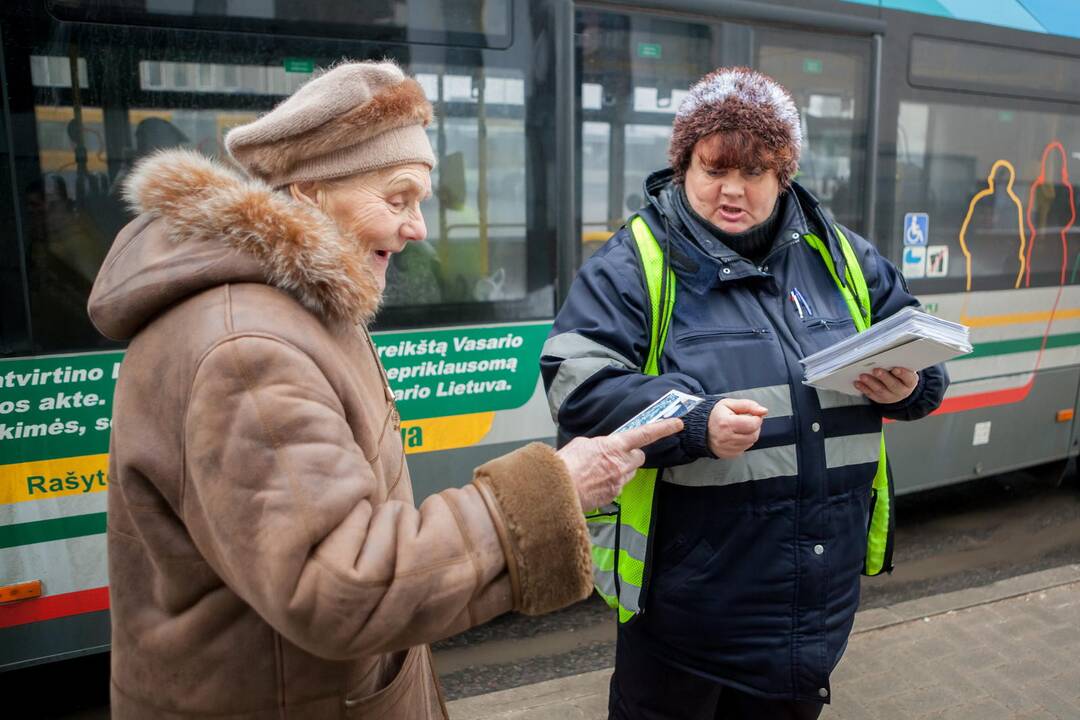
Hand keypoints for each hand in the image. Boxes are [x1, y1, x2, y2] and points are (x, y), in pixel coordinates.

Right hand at [558, 418, 683, 509]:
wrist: (557, 490)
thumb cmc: (564, 466)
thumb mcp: (580, 444)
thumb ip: (598, 445)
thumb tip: (600, 449)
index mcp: (613, 446)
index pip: (644, 434)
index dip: (663, 428)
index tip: (677, 423)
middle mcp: (620, 464)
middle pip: (639, 457)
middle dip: (631, 456)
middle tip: (616, 456)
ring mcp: (618, 481)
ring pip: (629, 473)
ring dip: (620, 470)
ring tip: (598, 472)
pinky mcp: (613, 496)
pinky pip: (618, 486)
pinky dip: (609, 484)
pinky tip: (593, 484)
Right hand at [708, 398, 768, 458]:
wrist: (698, 427)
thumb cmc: (714, 414)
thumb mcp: (730, 404)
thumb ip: (749, 405)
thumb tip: (763, 411)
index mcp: (726, 423)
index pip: (753, 424)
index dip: (757, 418)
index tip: (752, 415)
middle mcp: (726, 438)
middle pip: (753, 435)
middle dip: (754, 427)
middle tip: (746, 421)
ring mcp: (726, 448)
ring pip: (750, 443)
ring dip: (749, 435)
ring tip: (739, 428)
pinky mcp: (726, 454)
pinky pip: (743, 450)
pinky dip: (743, 442)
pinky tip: (735, 436)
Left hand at [854, 367, 918, 403]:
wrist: (900, 388)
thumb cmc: (901, 374)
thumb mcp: (904, 368)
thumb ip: (898, 363)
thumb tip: (885, 355)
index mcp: (910, 382)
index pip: (909, 378)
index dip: (902, 374)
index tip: (895, 369)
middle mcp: (902, 391)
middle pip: (893, 385)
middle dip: (884, 377)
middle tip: (876, 370)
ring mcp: (891, 397)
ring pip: (881, 391)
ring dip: (870, 383)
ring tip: (863, 376)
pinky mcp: (880, 399)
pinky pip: (871, 394)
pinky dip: (864, 388)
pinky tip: (857, 383)